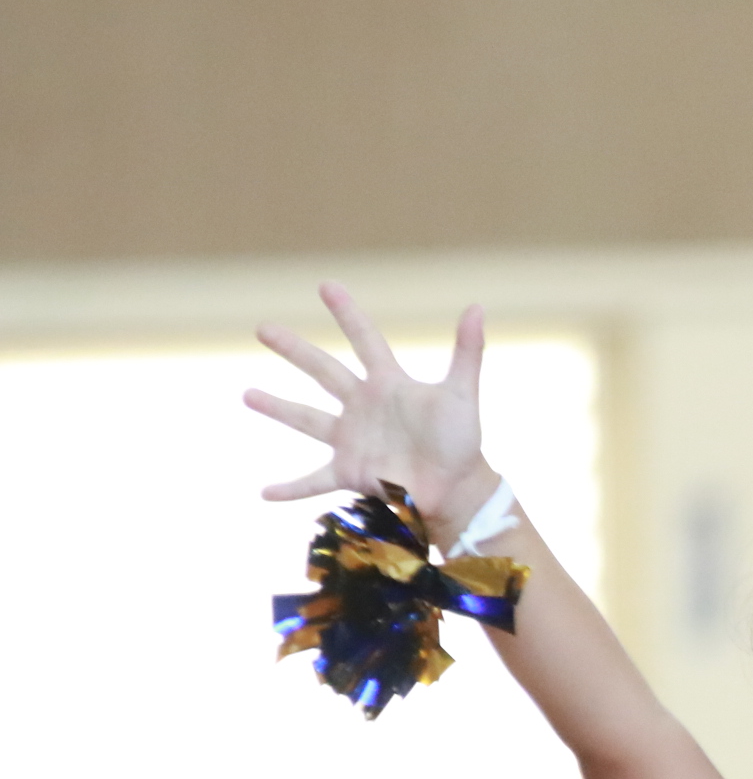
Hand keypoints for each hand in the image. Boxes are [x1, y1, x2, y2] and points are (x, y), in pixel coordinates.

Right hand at [246, 283, 499, 548]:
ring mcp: (353, 439)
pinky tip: (265, 493)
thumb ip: (467, 352)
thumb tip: (478, 307)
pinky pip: (313, 481)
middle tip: (262, 328)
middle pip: (323, 370)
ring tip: (247, 395)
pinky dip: (291, 488)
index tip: (327, 285)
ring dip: (278, 408)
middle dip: (294, 349)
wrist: (458, 489)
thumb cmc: (462, 442)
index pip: (365, 340)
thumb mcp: (462, 394)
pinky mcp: (350, 472)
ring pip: (308, 419)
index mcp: (388, 384)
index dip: (348, 314)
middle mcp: (364, 407)